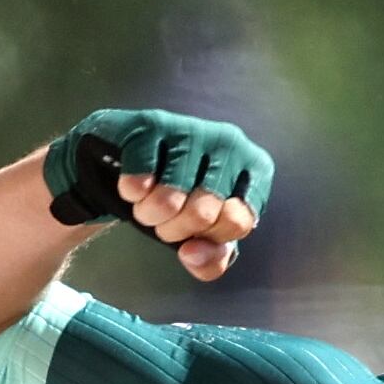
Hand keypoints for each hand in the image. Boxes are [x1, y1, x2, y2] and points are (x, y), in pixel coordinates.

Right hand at [43, 108, 268, 284]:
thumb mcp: (202, 234)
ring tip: (146, 204)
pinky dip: (130, 193)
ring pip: (169, 199)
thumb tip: (191, 254)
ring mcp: (192, 128)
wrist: (128, 159)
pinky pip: (140, 180)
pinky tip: (133, 184)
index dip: (209, 236)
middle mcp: (230, 141)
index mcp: (254, 169)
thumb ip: (211, 259)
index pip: (236, 222)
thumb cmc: (177, 198)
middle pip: (202, 213)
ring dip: (149, 215)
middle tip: (165, 219)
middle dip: (174, 229)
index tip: (197, 228)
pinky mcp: (152, 124)